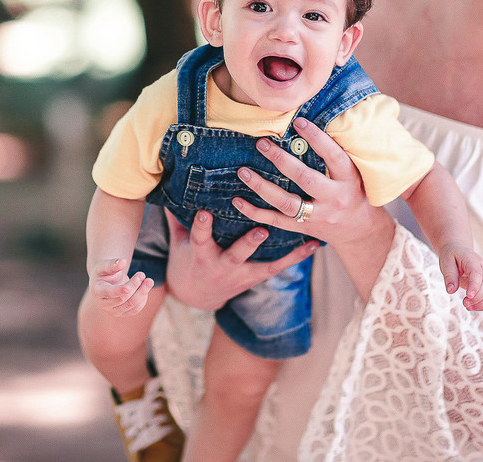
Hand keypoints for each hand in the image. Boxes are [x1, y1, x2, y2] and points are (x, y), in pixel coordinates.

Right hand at [87, 257, 153, 316]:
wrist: (105, 281)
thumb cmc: (104, 272)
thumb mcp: (104, 265)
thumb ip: (112, 264)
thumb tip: (123, 261)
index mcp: (97, 291)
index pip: (108, 293)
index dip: (119, 291)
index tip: (128, 287)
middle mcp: (103, 304)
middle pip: (122, 299)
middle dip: (134, 286)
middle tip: (142, 274)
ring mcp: (113, 311)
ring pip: (130, 305)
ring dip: (142, 293)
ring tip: (149, 280)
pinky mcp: (122, 313)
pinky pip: (135, 309)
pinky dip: (143, 299)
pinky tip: (145, 287)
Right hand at [164, 209, 318, 310]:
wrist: (199, 295)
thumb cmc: (189, 259)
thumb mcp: (179, 241)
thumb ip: (176, 216)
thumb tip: (167, 187)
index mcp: (201, 255)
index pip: (199, 239)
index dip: (201, 227)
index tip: (204, 212)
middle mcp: (223, 266)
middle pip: (236, 254)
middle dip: (248, 243)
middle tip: (261, 230)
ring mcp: (242, 274)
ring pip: (262, 264)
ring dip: (281, 252)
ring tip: (299, 238)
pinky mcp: (256, 277)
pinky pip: (278, 268)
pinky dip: (297, 256)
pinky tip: (314, 244)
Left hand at [230, 117, 387, 247]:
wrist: (360, 231)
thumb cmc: (354, 191)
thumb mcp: (353, 172)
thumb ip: (334, 155)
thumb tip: (307, 126)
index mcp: (348, 179)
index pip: (333, 155)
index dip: (317, 138)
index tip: (298, 121)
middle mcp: (334, 198)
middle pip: (305, 179)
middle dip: (281, 160)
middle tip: (262, 144)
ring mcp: (318, 216)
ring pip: (287, 203)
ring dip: (262, 187)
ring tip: (243, 171)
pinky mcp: (303, 228)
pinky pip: (276, 221)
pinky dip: (255, 212)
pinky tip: (237, 201)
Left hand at [440, 244, 482, 310]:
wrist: (458, 249)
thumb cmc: (451, 255)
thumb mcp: (445, 262)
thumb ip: (449, 276)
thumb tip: (451, 291)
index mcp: (472, 260)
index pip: (477, 274)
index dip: (475, 286)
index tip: (469, 296)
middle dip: (477, 298)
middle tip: (464, 303)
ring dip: (482, 303)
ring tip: (468, 306)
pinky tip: (473, 307)